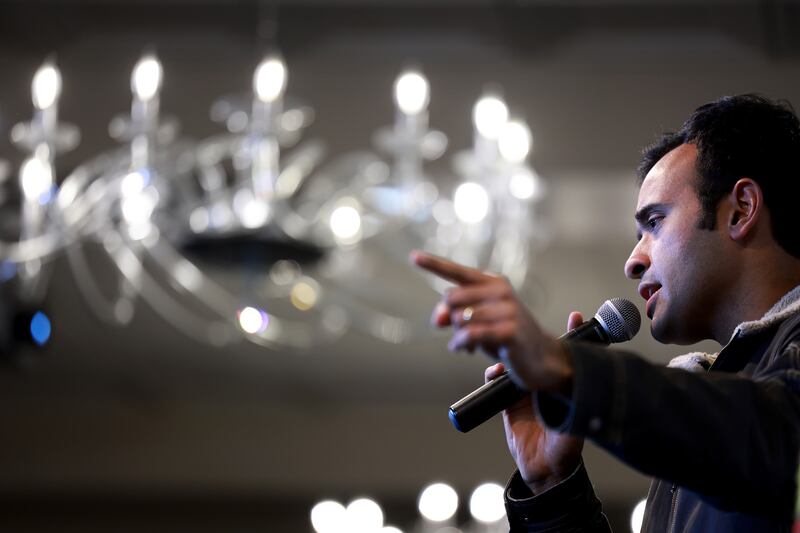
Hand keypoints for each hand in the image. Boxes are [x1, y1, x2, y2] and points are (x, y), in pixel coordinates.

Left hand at [411, 250, 573, 394]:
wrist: (542, 358)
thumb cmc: (506, 336)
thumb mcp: (479, 321)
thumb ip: (455, 314)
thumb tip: (436, 319)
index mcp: (493, 283)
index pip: (458, 272)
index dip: (434, 265)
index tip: (414, 257)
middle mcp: (500, 291)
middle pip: (452, 298)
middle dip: (449, 318)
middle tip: (458, 332)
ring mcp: (507, 310)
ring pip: (461, 318)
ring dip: (458, 336)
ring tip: (467, 345)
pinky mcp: (509, 331)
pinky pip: (471, 334)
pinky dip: (461, 343)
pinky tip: (464, 349)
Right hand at [487, 311, 585, 493]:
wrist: (544, 471)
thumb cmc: (565, 447)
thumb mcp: (577, 422)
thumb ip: (578, 401)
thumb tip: (592, 381)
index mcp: (560, 385)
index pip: (566, 355)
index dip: (571, 334)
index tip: (575, 316)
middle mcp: (542, 383)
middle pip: (534, 352)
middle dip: (527, 337)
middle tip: (524, 327)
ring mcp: (522, 390)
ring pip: (511, 361)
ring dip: (506, 351)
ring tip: (504, 347)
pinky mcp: (505, 401)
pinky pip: (495, 380)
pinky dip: (493, 373)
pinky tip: (495, 372)